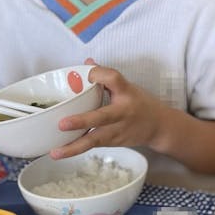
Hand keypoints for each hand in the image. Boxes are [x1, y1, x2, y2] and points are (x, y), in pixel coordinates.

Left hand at [49, 58, 165, 158]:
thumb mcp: (127, 87)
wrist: (159, 127)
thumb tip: (86, 63)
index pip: (113, 79)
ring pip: (95, 139)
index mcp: (126, 92)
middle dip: (82, 121)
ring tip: (55, 151)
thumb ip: (106, 77)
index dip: (99, 74)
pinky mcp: (113, 142)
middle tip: (62, 124)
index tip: (87, 72)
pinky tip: (59, 152)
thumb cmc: (140, 104)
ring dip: (74, 146)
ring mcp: (118, 130)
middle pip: (102, 117)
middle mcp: (123, 112)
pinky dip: (75, 149)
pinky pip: (92, 145)